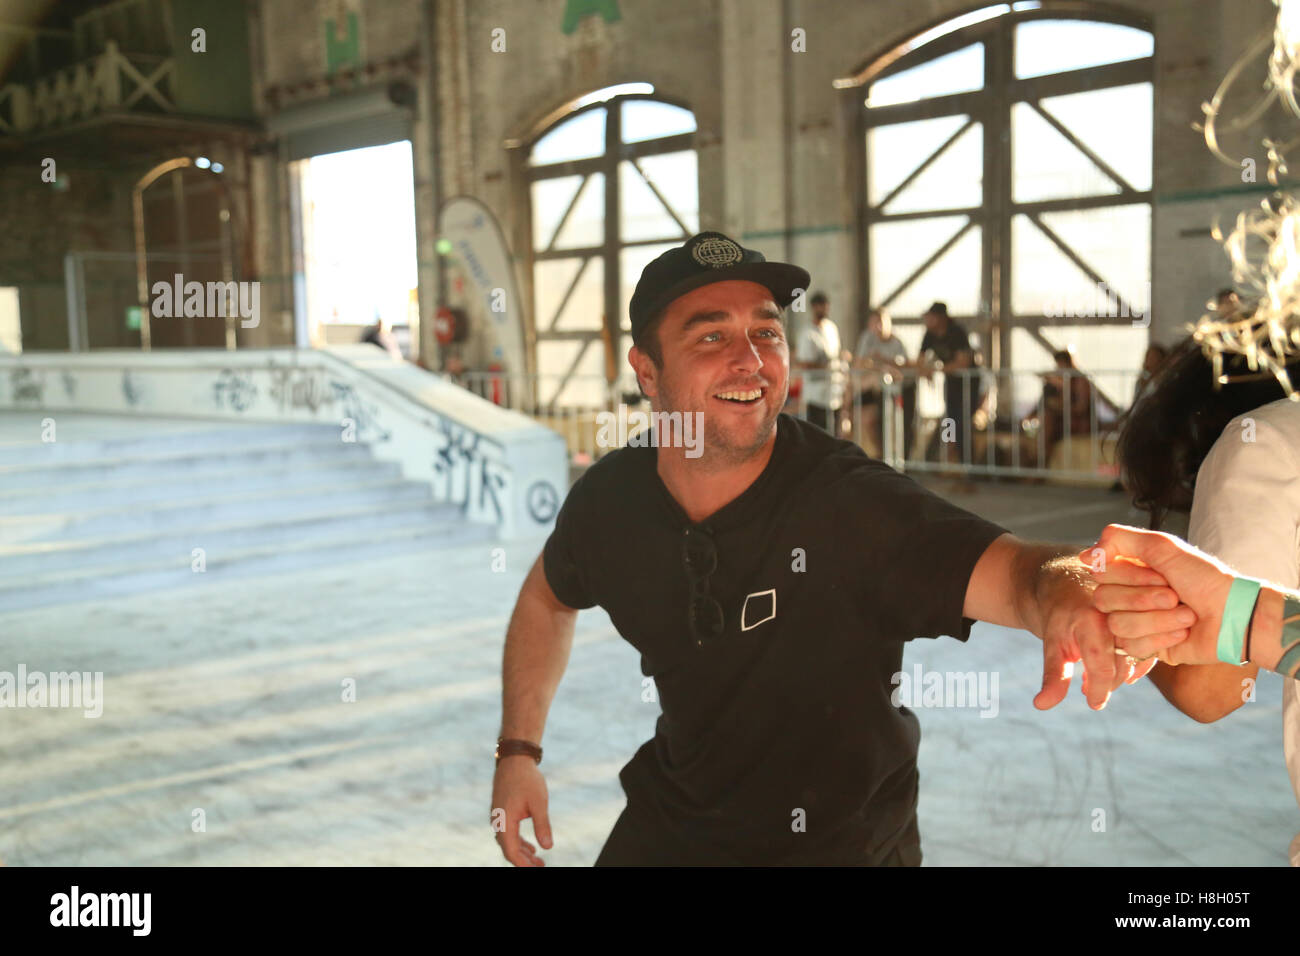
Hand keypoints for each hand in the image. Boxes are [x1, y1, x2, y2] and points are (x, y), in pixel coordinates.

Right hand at [491, 756, 552, 866]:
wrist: (515, 759)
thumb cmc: (527, 779)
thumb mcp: (539, 802)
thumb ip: (542, 825)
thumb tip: (548, 847)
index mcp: (504, 820)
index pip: (510, 850)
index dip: (522, 864)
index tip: (536, 869)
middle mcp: (497, 821)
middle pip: (508, 849)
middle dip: (523, 861)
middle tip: (541, 866)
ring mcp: (498, 816)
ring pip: (508, 841)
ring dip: (521, 852)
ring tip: (538, 860)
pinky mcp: (502, 812)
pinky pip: (508, 833)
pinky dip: (519, 842)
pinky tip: (531, 847)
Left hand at [1031, 555, 1164, 710]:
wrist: (1069, 584)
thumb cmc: (1059, 619)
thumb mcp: (1052, 645)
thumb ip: (1053, 676)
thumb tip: (1041, 706)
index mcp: (1092, 621)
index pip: (1103, 667)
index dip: (1099, 691)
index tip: (1093, 704)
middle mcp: (1118, 615)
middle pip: (1123, 665)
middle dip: (1110, 684)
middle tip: (1090, 688)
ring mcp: (1135, 613)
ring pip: (1139, 657)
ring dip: (1124, 675)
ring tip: (1102, 677)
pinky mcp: (1146, 616)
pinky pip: (1151, 647)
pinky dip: (1138, 663)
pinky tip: (1121, 669)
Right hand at [1082, 524, 1222, 664]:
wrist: (1233, 615)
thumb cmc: (1204, 578)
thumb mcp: (1163, 547)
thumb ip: (1119, 539)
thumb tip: (1086, 556)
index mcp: (1130, 570)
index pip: (1101, 574)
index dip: (1129, 576)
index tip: (1160, 574)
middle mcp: (1128, 595)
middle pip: (1104, 600)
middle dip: (1144, 599)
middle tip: (1175, 596)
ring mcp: (1135, 622)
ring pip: (1118, 625)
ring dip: (1158, 620)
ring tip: (1185, 615)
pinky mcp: (1145, 647)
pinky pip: (1132, 646)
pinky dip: (1162, 638)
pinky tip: (1182, 633)